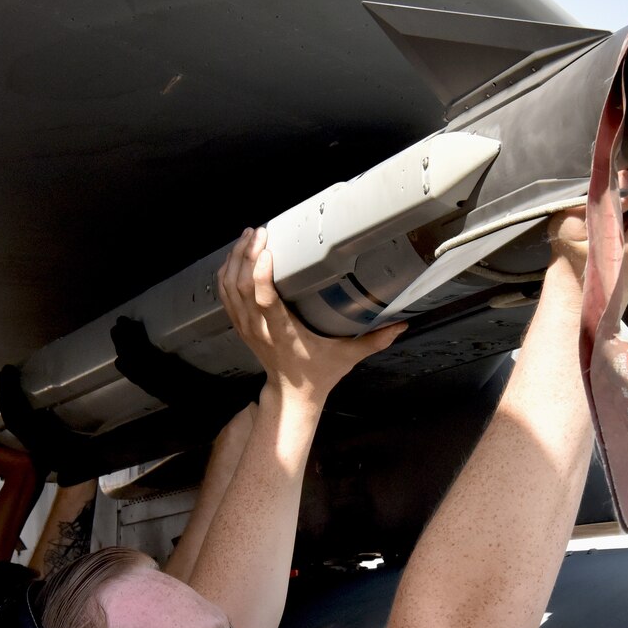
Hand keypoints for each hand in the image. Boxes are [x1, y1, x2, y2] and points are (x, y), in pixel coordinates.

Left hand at [217, 228, 404, 408]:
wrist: (292, 395)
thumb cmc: (319, 374)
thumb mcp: (349, 357)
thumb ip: (376, 340)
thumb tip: (403, 323)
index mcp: (283, 334)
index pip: (264, 302)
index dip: (261, 275)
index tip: (269, 250)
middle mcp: (259, 329)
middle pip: (241, 287)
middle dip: (247, 255)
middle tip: (261, 232)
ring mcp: (246, 327)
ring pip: (229, 287)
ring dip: (236, 259)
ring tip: (249, 235)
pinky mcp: (240, 325)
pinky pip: (224, 294)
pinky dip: (227, 272)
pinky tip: (237, 254)